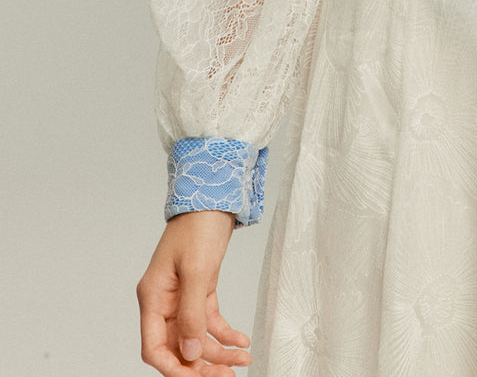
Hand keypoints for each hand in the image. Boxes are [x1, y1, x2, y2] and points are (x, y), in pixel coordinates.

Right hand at [137, 210, 251, 374]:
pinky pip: (209, 321)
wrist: (214, 196)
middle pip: (178, 348)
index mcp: (153, 298)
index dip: (173, 369)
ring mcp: (182, 297)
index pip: (154, 348)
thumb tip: (189, 353)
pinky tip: (242, 340)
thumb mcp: (197, 271)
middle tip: (227, 376)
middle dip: (201, 366)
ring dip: (218, 352)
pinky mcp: (201, 289)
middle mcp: (165, 302)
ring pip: (196, 338)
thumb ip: (191, 314)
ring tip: (243, 359)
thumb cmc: (199, 226)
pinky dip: (225, 334)